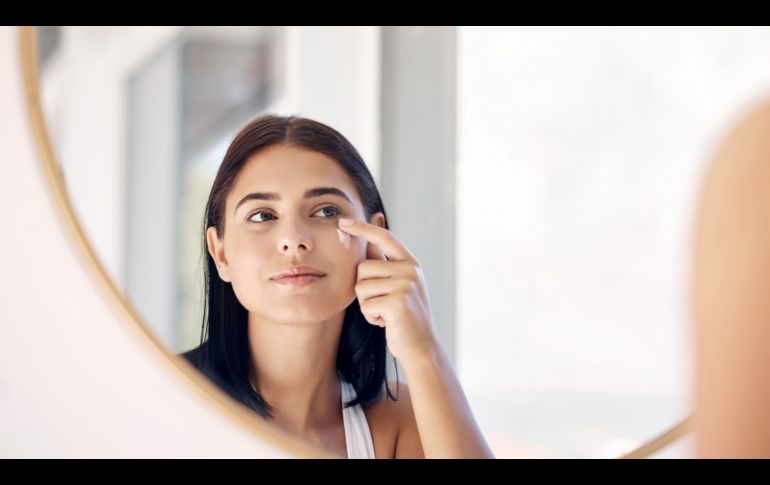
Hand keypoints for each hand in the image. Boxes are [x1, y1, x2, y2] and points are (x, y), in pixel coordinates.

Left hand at [337, 217, 439, 365]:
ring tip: (385, 313)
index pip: (383, 237)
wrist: (421, 347)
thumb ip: (385, 265)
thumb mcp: (399, 286)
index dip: (362, 228)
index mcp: (410, 263)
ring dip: (367, 305)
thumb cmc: (405, 318)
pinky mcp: (397, 301)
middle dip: (364, 289)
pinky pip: (366, 305)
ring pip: (361, 287)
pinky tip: (387, 322)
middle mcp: (410, 270)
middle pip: (363, 267)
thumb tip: (369, 242)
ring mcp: (405, 285)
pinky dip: (371, 317)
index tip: (342, 221)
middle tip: (382, 304)